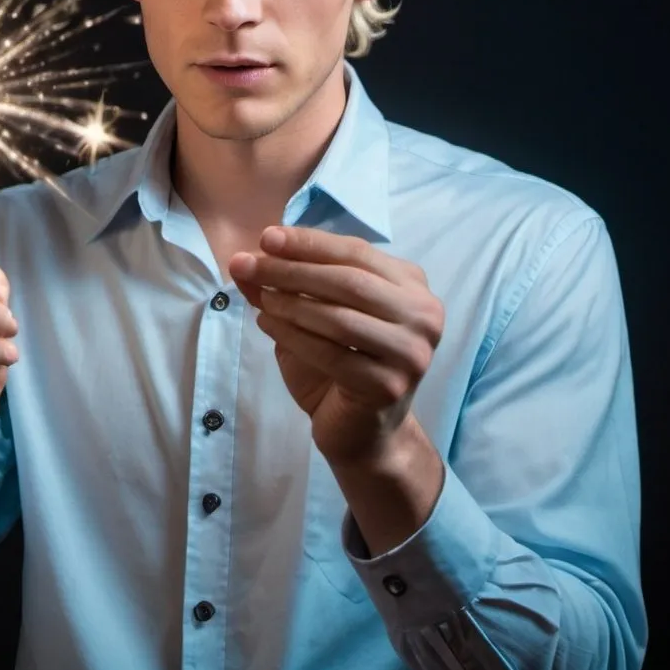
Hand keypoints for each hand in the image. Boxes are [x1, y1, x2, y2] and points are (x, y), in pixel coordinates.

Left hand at [228, 226, 443, 465]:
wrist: (363, 431)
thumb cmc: (342, 362)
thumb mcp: (315, 313)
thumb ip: (287, 284)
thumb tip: (246, 258)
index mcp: (412, 286)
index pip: (356, 252)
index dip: (309, 243)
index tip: (265, 237)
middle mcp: (423, 315)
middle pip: (348, 281)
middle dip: (292, 269)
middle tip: (248, 264)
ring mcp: (411, 353)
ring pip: (339, 316)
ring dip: (290, 302)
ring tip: (259, 298)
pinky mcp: (389, 386)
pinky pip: (330, 353)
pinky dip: (292, 335)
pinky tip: (267, 324)